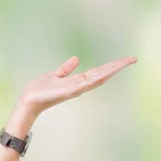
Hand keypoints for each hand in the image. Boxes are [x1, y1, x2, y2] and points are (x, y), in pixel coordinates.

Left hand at [17, 56, 136, 118]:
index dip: (112, 66)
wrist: (29, 101)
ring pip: (99, 78)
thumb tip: (76, 59)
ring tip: (125, 62)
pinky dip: (97, 78)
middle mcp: (80, 86)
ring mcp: (76, 89)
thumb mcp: (54, 75)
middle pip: (103, 74)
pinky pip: (86, 83)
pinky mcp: (70, 91)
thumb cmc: (39, 90)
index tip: (124, 60)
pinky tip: (106, 72)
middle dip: (117, 67)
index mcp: (77, 81)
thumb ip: (65, 69)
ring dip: (112, 70)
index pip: (98, 72)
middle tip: (132, 59)